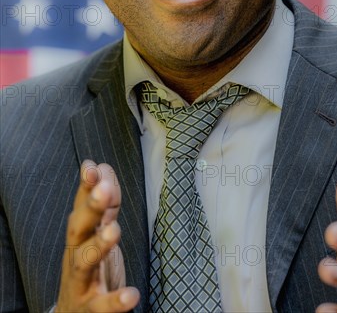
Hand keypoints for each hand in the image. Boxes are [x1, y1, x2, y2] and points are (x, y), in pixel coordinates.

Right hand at [55, 160, 139, 311]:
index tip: (92, 167)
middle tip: (103, 189)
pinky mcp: (90, 309)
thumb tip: (102, 167)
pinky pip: (101, 306)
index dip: (86, 186)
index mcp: (80, 236)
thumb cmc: (89, 270)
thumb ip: (103, 202)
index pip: (81, 206)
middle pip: (78, 229)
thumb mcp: (96, 232)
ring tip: (114, 231)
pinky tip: (131, 294)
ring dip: (98, 245)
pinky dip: (115, 301)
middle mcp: (76, 255)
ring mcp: (81, 283)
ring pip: (84, 262)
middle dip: (90, 208)